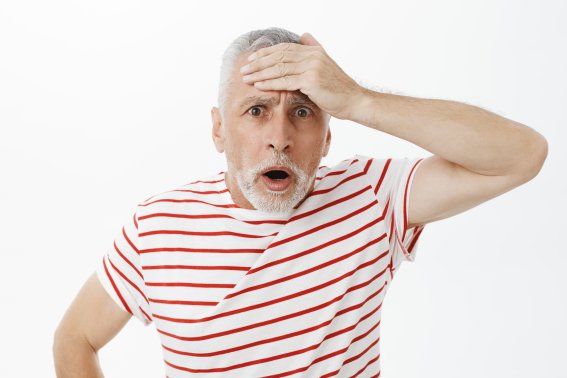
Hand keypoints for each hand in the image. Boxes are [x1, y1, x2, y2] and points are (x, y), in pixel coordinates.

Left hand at [239, 32, 365, 119]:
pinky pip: (285, 81)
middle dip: (258, 63)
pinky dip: (270, 83)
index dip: (266, 54)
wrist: (354, 101)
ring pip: (279, 69)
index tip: (251, 60)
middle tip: (244, 69)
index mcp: (314, 50)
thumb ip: (314, 48)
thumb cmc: (338, 88)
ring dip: (260, 74)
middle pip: (279, 57)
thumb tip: (304, 35)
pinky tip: (259, 85)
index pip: (284, 49)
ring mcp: (312, 67)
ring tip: (246, 78)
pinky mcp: (311, 81)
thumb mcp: (326, 64)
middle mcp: (312, 56)